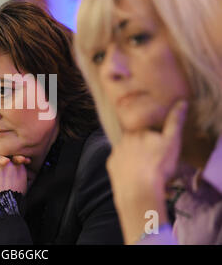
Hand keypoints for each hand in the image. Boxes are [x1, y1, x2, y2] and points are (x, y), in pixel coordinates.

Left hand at [106, 100, 187, 243]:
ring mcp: (115, 153)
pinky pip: (120, 165)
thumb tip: (181, 102)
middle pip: (136, 142)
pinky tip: (136, 177)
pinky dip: (127, 169)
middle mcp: (122, 140)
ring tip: (147, 172)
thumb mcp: (172, 142)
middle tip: (155, 163)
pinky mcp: (111, 166)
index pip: (147, 132)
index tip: (161, 151)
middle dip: (144, 149)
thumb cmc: (158, 165)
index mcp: (136, 132)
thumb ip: (175, 121)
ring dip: (135, 159)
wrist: (139, 190)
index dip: (156, 141)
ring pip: (127, 153)